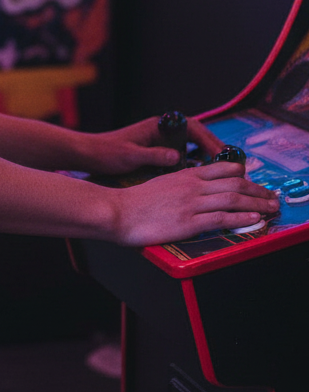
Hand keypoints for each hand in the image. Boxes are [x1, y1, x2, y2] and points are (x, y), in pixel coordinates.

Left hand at [81, 115, 223, 175]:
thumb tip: (178, 157)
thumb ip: (154, 156)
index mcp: (157, 126)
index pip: (192, 128)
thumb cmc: (107, 152)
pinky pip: (180, 155)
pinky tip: (199, 179)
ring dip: (204, 157)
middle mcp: (160, 131)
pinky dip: (191, 164)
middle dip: (213, 149)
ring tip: (221, 174)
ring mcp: (159, 141)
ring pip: (189, 146)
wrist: (89, 155)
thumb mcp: (131, 155)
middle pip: (196, 136)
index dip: (210, 140)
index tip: (223, 155)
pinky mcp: (155, 152)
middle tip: (230, 166)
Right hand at [112, 161, 278, 245]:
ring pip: (232, 200)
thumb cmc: (136, 200)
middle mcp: (192, 186)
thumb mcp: (161, 183)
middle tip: (272, 197)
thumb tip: (196, 186)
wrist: (119, 211)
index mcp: (185, 175)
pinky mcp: (189, 222)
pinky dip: (241, 218)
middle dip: (257, 191)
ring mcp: (191, 203)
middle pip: (234, 184)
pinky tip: (253, 219)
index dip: (243, 176)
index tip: (254, 183)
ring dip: (257, 204)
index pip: (222, 169)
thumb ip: (181, 183)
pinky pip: (221, 218)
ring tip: (271, 208)